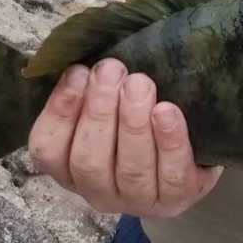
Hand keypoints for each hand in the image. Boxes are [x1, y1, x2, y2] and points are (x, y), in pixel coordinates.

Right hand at [27, 58, 222, 217]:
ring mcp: (138, 201)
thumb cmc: (142, 120)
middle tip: (111, 70)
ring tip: (140, 84)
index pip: (48, 149)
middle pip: (89, 160)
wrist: (195, 149)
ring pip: (130, 168)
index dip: (59, 111)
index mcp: (70, 169)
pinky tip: (167, 112)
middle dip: (99, 111)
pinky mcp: (177, 199)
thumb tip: (95, 41)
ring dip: (133, 123)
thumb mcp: (113, 102)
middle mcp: (99, 191)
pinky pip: (172, 175)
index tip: (78, 72)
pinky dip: (170, 142)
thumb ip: (96, 83)